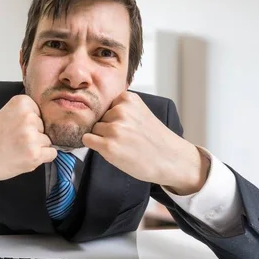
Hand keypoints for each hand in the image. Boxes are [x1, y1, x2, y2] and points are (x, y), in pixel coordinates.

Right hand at [0, 95, 57, 181]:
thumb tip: (56, 123)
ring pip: (49, 141)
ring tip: (16, 149)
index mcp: (22, 102)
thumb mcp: (8, 114)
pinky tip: (22, 157)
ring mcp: (31, 136)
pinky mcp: (34, 154)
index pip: (43, 113)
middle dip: (34, 136)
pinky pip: (52, 154)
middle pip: (47, 127)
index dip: (31, 124)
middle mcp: (28, 116)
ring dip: (36, 148)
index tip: (14, 128)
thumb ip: (29, 114)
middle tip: (13, 141)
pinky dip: (40, 158)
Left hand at [82, 92, 208, 194]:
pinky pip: (87, 140)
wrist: (171, 159)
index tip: (126, 126)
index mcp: (128, 99)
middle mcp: (120, 111)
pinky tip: (112, 151)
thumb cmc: (155, 139)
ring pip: (94, 129)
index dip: (113, 118)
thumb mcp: (140, 112)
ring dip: (103, 138)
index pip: (106, 105)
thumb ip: (121, 108)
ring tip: (123, 145)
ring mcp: (114, 128)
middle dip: (107, 128)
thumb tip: (93, 111)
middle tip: (126, 139)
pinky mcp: (108, 146)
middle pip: (98, 117)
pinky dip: (94, 146)